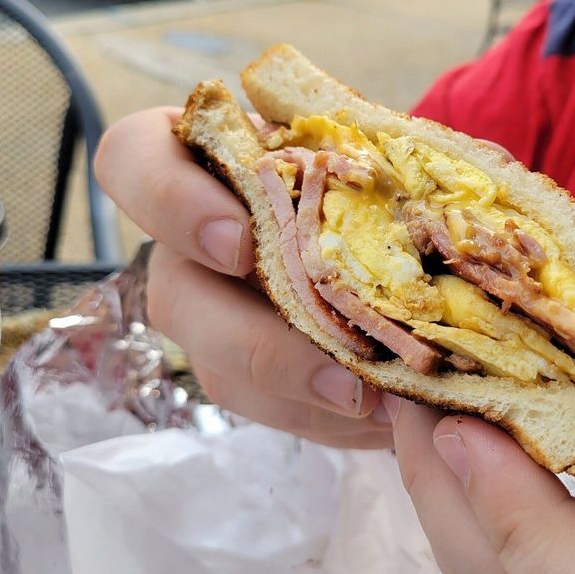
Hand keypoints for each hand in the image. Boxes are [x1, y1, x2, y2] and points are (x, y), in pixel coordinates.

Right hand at [95, 107, 391, 447]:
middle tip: (340, 371)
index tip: (238, 242)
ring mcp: (214, 310)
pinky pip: (265, 405)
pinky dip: (322, 414)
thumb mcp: (377, 159)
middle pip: (174, 293)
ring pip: (217, 365)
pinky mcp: (245, 368)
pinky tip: (382, 413)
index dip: (168, 203)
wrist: (388, 234)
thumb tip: (439, 222)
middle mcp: (192, 240)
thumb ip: (377, 171)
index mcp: (209, 161)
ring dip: (298, 394)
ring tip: (382, 404)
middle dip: (252, 341)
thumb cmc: (376, 177)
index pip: (134, 161)